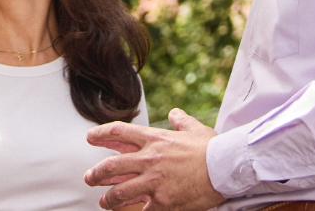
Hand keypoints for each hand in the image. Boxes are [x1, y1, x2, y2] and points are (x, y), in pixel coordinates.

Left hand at [84, 108, 225, 210]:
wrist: (226, 168)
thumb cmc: (211, 148)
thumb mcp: (194, 128)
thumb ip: (180, 121)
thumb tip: (175, 113)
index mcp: (154, 139)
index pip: (118, 132)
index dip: (100, 134)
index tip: (89, 137)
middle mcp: (148, 159)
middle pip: (111, 166)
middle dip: (96, 174)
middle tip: (89, 178)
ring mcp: (154, 181)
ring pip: (120, 192)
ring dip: (108, 198)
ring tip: (103, 202)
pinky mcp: (163, 201)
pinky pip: (142, 210)